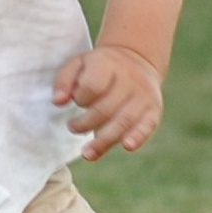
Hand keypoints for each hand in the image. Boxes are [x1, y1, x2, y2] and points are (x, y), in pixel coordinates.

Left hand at [56, 40, 163, 159]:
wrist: (136, 59)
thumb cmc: (99, 66)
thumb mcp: (78, 63)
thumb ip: (64, 81)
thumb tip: (58, 102)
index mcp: (107, 64)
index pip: (92, 87)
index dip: (80, 98)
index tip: (75, 100)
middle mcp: (128, 79)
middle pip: (105, 108)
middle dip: (86, 123)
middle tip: (72, 127)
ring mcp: (143, 95)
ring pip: (123, 121)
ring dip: (104, 141)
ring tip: (87, 153)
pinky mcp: (154, 109)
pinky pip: (147, 125)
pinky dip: (138, 136)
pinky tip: (127, 146)